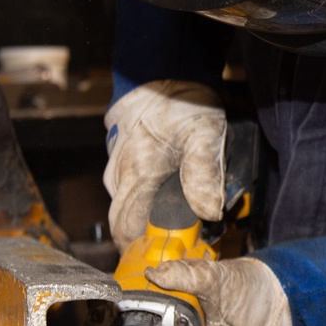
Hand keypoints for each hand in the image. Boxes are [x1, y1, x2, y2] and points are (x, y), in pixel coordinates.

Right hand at [104, 80, 225, 251]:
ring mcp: (117, 167)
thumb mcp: (204, 133)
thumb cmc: (183, 102)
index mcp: (137, 174)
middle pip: (122, 224)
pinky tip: (167, 193)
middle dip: (147, 238)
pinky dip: (144, 198)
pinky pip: (127, 190)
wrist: (162, 70)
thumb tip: (208, 213)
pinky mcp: (121, 160)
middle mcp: (119, 175)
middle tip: (180, 241)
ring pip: (125, 206)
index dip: (145, 249)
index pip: (126, 230)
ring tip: (180, 217)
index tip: (171, 255)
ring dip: (147, 217)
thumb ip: (205, 173)